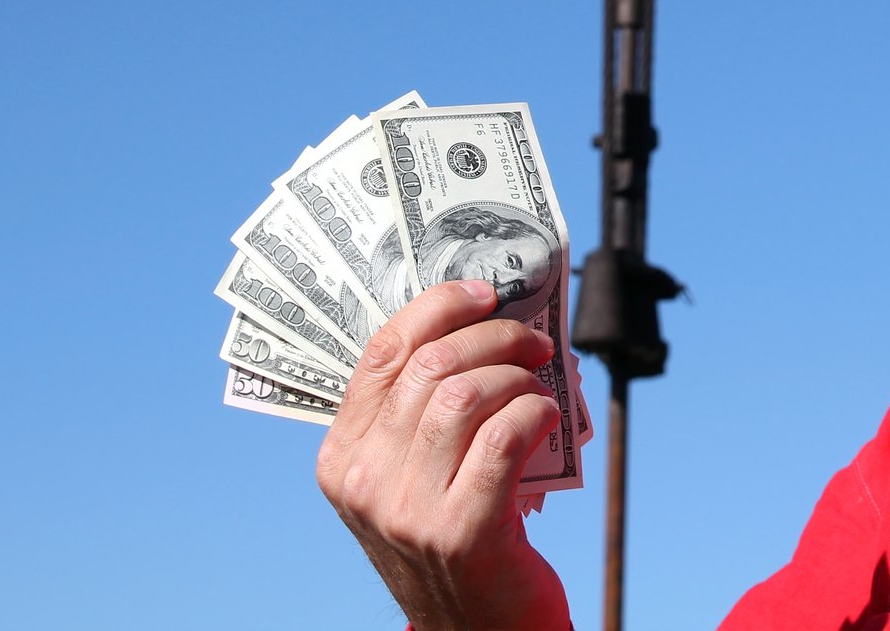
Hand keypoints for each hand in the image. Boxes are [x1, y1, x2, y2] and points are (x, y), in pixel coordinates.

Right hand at [317, 280, 571, 630]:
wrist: (475, 630)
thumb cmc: (454, 534)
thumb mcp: (413, 475)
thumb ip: (423, 413)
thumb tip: (485, 323)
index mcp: (343, 458)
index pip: (380, 354)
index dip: (437, 308)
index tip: (483, 293)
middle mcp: (366, 482)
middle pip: (431, 366)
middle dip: (495, 336)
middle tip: (534, 340)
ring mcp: (410, 510)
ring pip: (468, 395)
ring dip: (519, 374)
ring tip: (541, 383)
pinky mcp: (463, 531)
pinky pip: (505, 437)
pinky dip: (535, 411)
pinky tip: (546, 415)